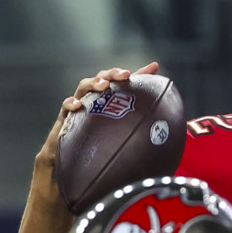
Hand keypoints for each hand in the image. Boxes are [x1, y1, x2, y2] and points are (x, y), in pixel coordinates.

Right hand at [37, 63, 160, 161]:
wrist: (70, 165)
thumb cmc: (98, 149)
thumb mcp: (122, 138)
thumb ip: (139, 130)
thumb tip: (166, 132)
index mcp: (109, 102)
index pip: (124, 84)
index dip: (139, 74)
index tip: (154, 67)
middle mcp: (94, 100)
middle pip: (103, 79)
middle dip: (113, 74)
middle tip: (125, 75)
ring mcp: (79, 107)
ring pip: (84, 87)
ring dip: (94, 83)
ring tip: (104, 85)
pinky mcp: (66, 119)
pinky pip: (65, 108)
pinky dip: (71, 104)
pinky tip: (78, 106)